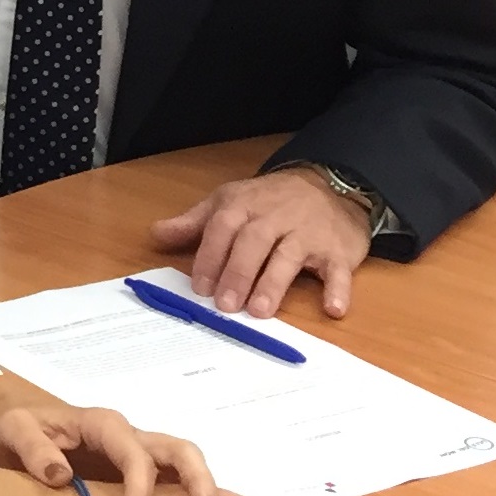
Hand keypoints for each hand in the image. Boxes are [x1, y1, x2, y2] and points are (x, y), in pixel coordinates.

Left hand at [0, 362, 219, 495]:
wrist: (5, 427)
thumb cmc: (10, 426)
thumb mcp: (12, 431)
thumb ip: (32, 449)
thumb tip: (60, 476)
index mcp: (100, 424)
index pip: (134, 453)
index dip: (141, 488)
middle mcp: (125, 436)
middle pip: (178, 449)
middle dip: (198, 480)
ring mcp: (134, 455)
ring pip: (182, 464)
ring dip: (202, 491)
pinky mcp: (133, 476)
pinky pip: (171, 485)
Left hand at [152, 168, 371, 318]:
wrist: (329, 184)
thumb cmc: (269, 200)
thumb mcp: (229, 202)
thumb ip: (194, 223)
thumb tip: (156, 235)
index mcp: (244, 206)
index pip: (222, 228)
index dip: (210, 257)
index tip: (199, 287)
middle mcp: (275, 218)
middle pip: (253, 243)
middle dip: (237, 273)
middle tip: (226, 305)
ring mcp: (308, 233)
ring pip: (289, 256)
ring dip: (274, 283)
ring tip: (260, 310)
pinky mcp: (338, 250)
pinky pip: (339, 269)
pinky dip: (337, 288)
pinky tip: (332, 308)